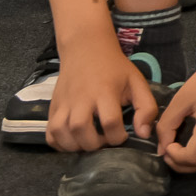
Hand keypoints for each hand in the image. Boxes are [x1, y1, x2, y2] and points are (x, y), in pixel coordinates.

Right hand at [47, 30, 162, 152]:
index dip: (118, 136)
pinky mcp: (52, 107)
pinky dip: (58, 144)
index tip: (123, 135)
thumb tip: (144, 134)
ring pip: (61, 133)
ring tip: (89, 142)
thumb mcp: (137, 82)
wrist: (86, 49)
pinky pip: (49, 133)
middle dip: (94, 144)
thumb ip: (146, 107)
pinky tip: (73, 141)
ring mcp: (63, 103)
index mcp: (105, 91)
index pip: (110, 122)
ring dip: (75, 146)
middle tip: (104, 141)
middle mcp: (81, 98)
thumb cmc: (114, 68)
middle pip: (81, 130)